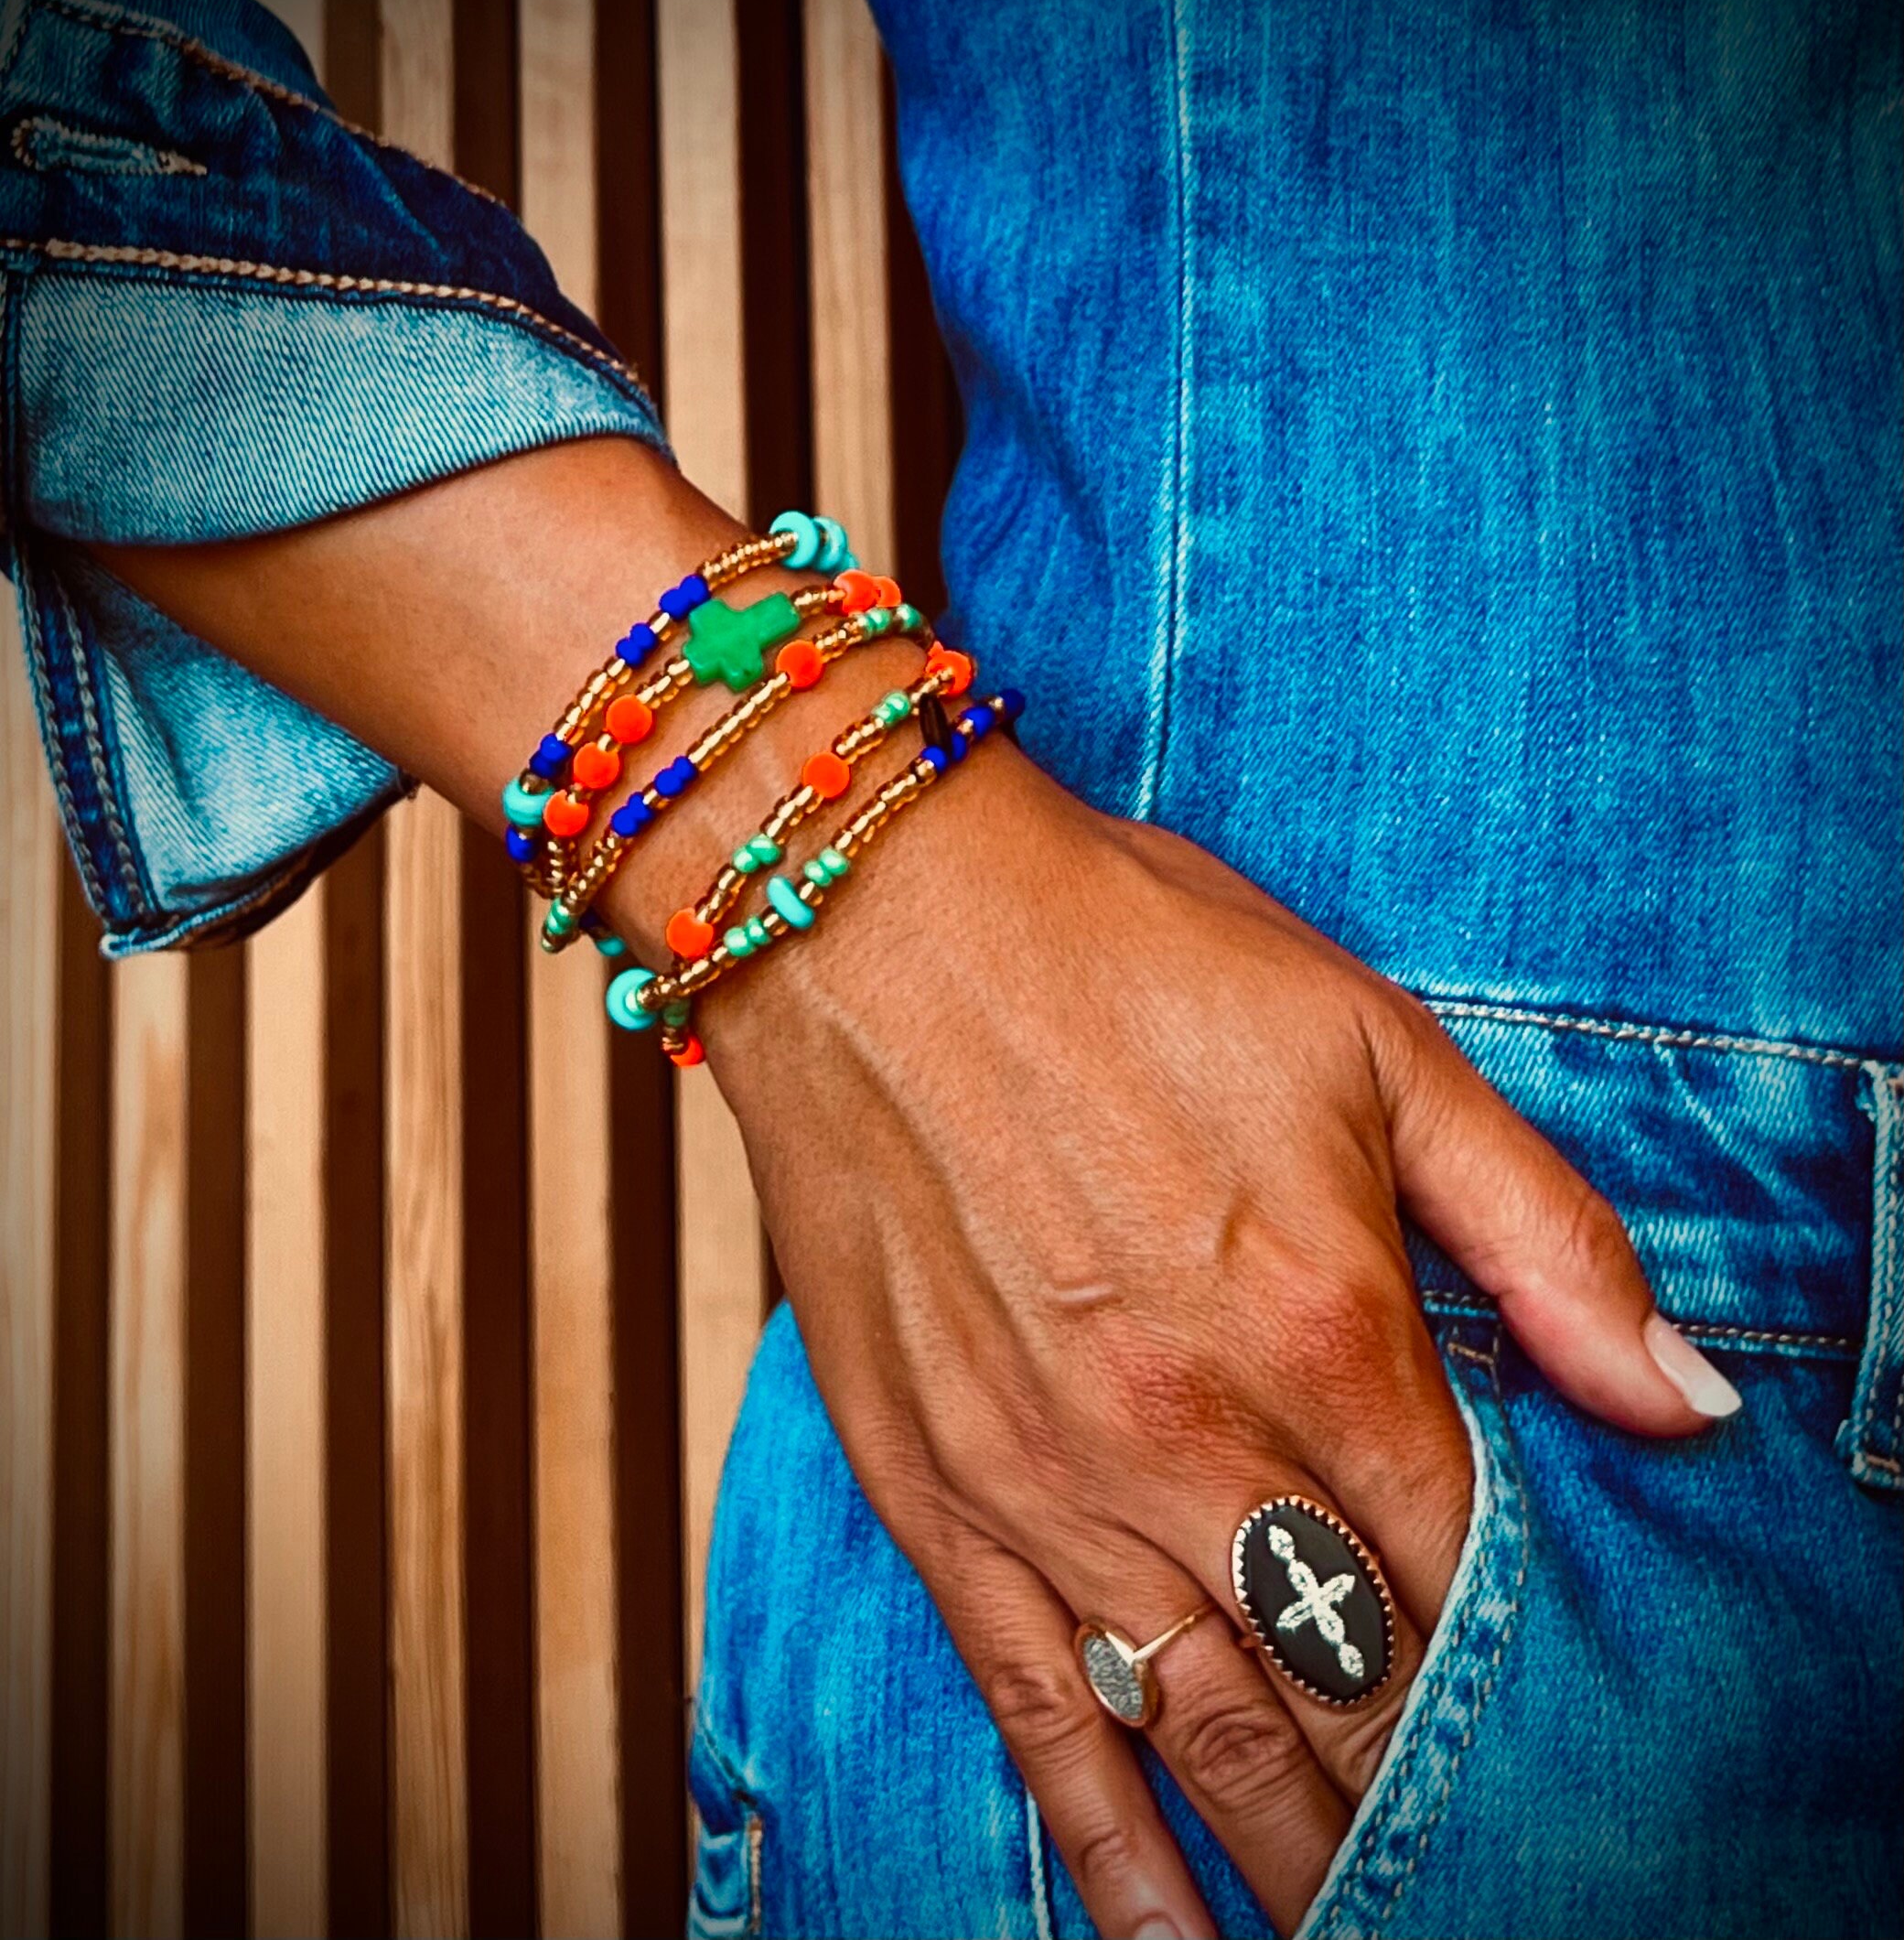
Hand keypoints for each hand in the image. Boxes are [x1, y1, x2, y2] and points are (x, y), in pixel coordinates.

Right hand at [96, 443, 1733, 1937]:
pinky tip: (1170, 1938)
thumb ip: (1543, 1236)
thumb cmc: (1122, 957)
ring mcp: (1045, 1483)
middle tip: (1497, 1869)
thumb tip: (1687, 1404)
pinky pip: (1035, 1718)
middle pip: (1351, 1686)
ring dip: (1302, 1855)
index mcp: (1321, 1327)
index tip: (1576, 1750)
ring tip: (1370, 1927)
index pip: (1467, 1572)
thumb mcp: (1373, 1045)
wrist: (871, 918)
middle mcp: (1188, 1439)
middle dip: (1430, 1794)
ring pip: (1209, 1736)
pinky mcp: (933, 1495)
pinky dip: (1109, 1855)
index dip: (1528, 1676)